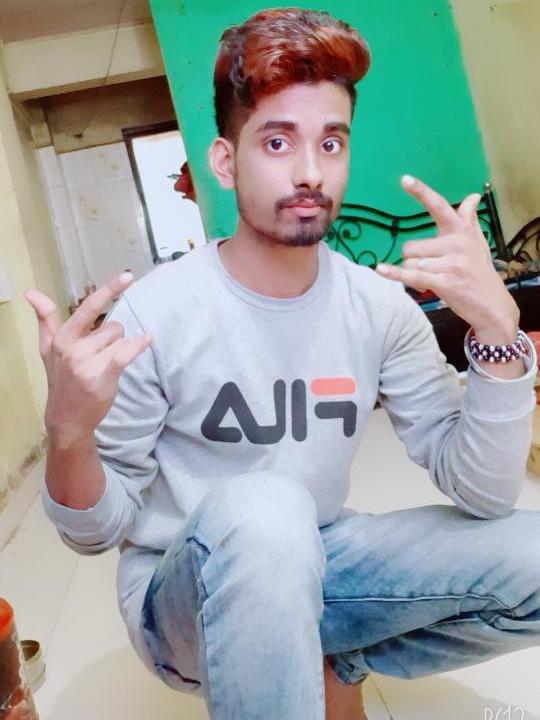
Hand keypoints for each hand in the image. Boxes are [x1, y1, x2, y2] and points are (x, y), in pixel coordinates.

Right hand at [24, 272, 151, 445]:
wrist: (66, 417)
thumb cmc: (60, 379)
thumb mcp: (47, 349)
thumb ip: (45, 319)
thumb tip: (31, 293)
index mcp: (62, 338)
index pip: (88, 307)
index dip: (109, 290)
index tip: (127, 276)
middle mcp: (73, 348)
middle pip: (113, 327)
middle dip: (112, 339)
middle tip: (98, 358)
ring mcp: (87, 363)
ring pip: (121, 341)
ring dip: (119, 351)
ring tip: (103, 368)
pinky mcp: (103, 377)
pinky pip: (126, 353)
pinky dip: (138, 345)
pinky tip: (147, 338)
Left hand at [375, 175, 519, 335]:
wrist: (492, 305)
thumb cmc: (479, 272)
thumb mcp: (477, 243)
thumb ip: (469, 220)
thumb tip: (473, 196)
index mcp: (461, 231)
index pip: (439, 207)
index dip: (421, 192)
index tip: (405, 179)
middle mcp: (456, 243)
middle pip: (411, 246)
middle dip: (412, 260)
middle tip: (430, 270)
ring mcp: (451, 263)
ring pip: (410, 263)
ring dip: (413, 274)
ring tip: (431, 280)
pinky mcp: (445, 282)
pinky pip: (412, 275)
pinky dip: (395, 274)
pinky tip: (381, 269)